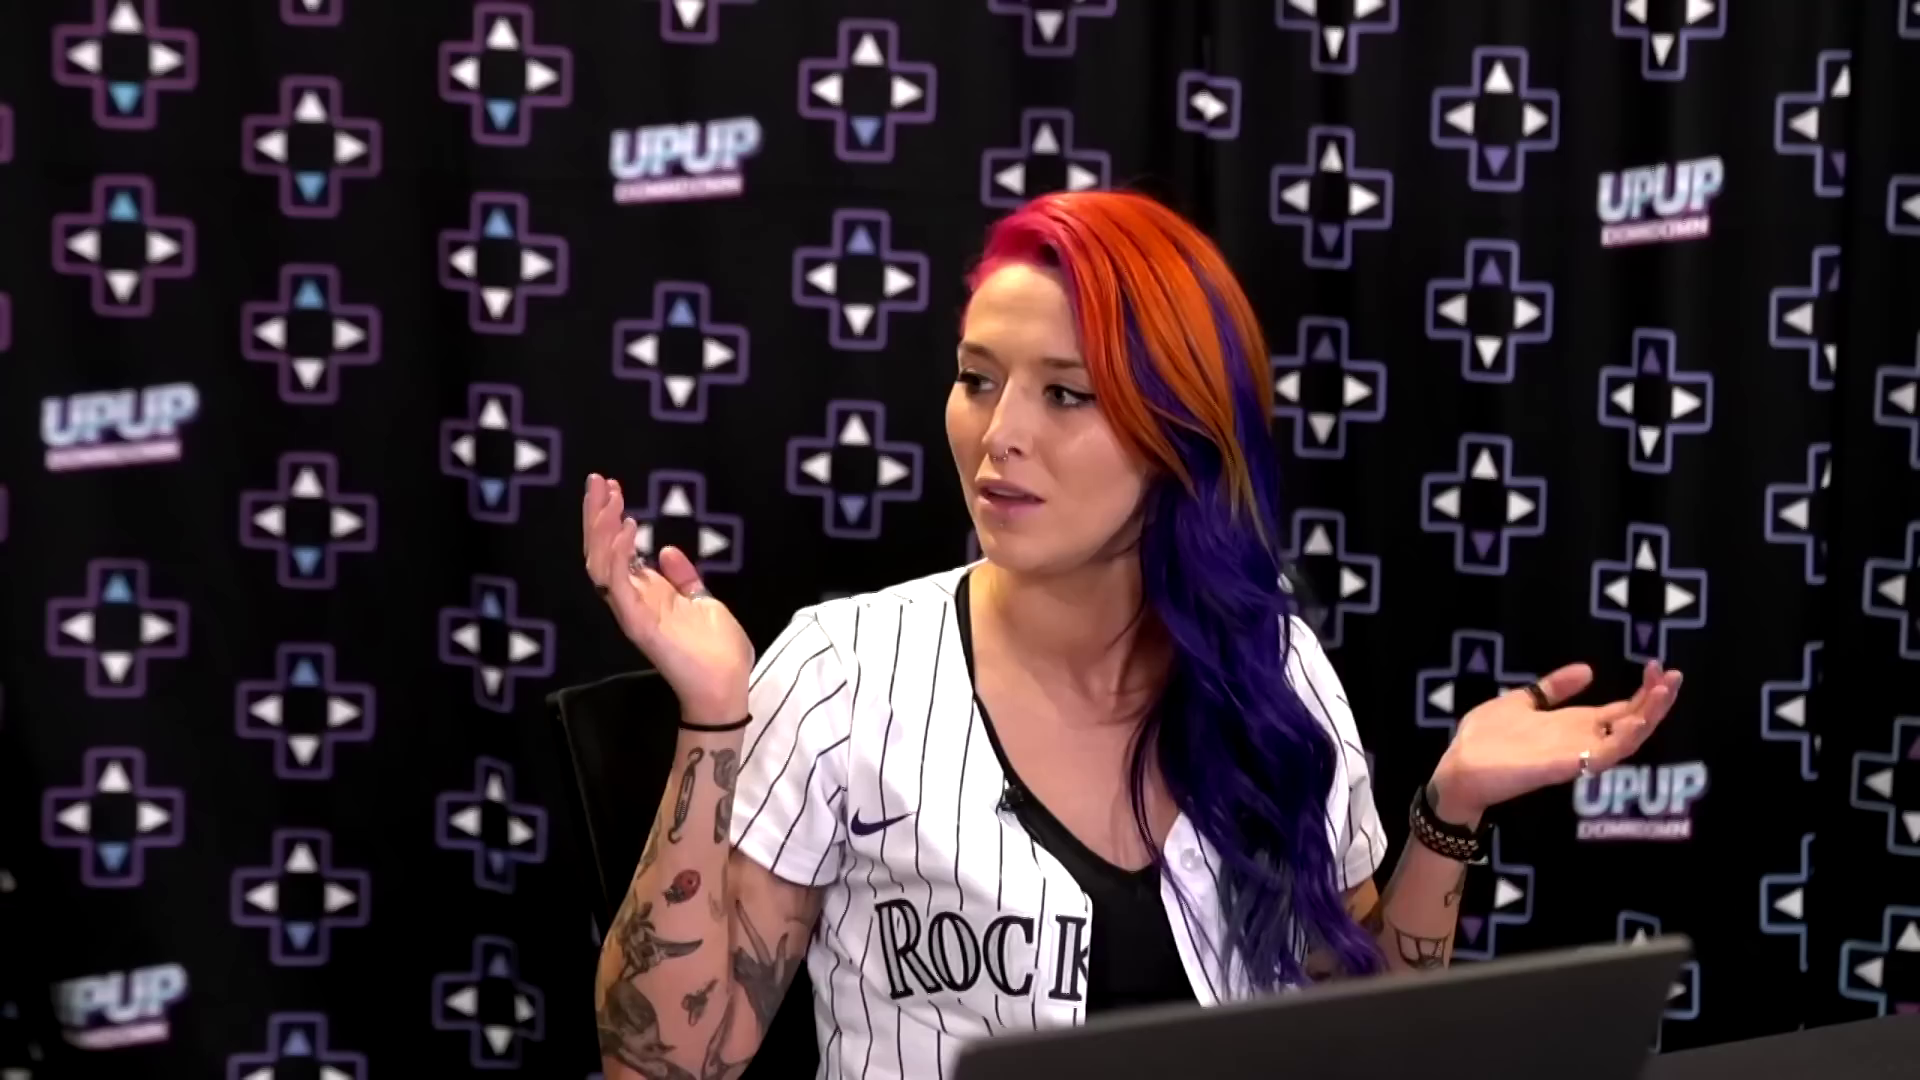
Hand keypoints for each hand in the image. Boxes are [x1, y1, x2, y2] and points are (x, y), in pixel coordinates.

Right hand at [582, 474, 753, 722]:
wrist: (728, 686)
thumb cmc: (718, 650)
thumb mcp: (703, 601)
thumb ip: (684, 577)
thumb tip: (666, 550)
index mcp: (645, 595)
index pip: (615, 551)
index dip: (610, 520)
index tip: (613, 487)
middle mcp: (632, 601)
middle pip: (600, 552)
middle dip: (596, 515)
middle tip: (597, 480)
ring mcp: (632, 612)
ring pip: (600, 564)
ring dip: (602, 528)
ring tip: (611, 497)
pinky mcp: (638, 623)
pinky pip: (618, 584)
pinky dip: (619, 554)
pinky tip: (629, 527)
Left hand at [1429, 660, 1683, 823]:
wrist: (1459, 768)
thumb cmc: (1486, 739)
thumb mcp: (1521, 701)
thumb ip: (1552, 688)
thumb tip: (1588, 670)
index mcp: (1574, 726)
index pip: (1621, 710)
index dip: (1643, 692)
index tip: (1658, 666)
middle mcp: (1582, 742)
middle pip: (1632, 723)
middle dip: (1657, 701)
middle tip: (1674, 675)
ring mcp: (1576, 756)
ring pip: (1626, 740)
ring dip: (1649, 716)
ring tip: (1665, 691)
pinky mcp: (1565, 767)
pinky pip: (1602, 758)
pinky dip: (1623, 740)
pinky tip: (1637, 720)